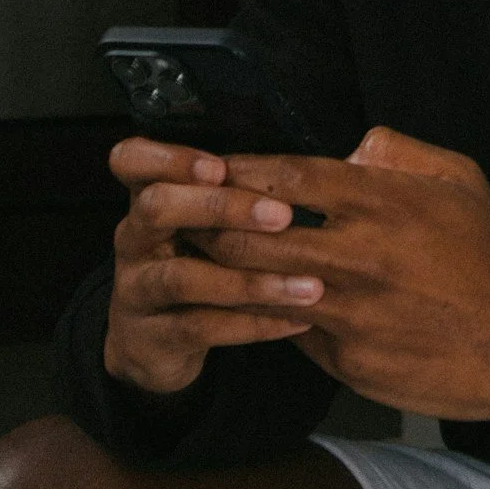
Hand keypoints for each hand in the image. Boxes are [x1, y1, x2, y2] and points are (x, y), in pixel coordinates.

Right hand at [101, 136, 329, 396]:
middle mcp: (133, 236)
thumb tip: (358, 147)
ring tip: (310, 285)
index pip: (131, 159)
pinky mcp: (152, 337)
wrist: (157, 341)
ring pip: (181, 278)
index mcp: (150, 194)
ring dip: (249, 280)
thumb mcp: (213, 217)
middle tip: (283, 215)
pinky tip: (298, 320)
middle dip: (219, 207)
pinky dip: (252, 324)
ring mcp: (135, 288)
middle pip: (156, 208)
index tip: (219, 164)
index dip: (168, 157)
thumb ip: (258, 182)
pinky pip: (200, 327)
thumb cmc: (202, 258)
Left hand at [207, 128, 489, 423]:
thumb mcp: (461, 180)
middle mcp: (357, 255)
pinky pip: (292, 331)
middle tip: (186, 218)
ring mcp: (347, 312)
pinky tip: (257, 308)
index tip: (209, 169)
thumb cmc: (488, 257)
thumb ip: (400, 152)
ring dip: (224, 274)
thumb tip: (349, 150)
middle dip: (208, 224)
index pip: (287, 177)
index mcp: (382, 203)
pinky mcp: (344, 360)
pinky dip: (272, 317)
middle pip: (250, 236)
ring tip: (201, 261)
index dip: (239, 170)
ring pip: (257, 289)